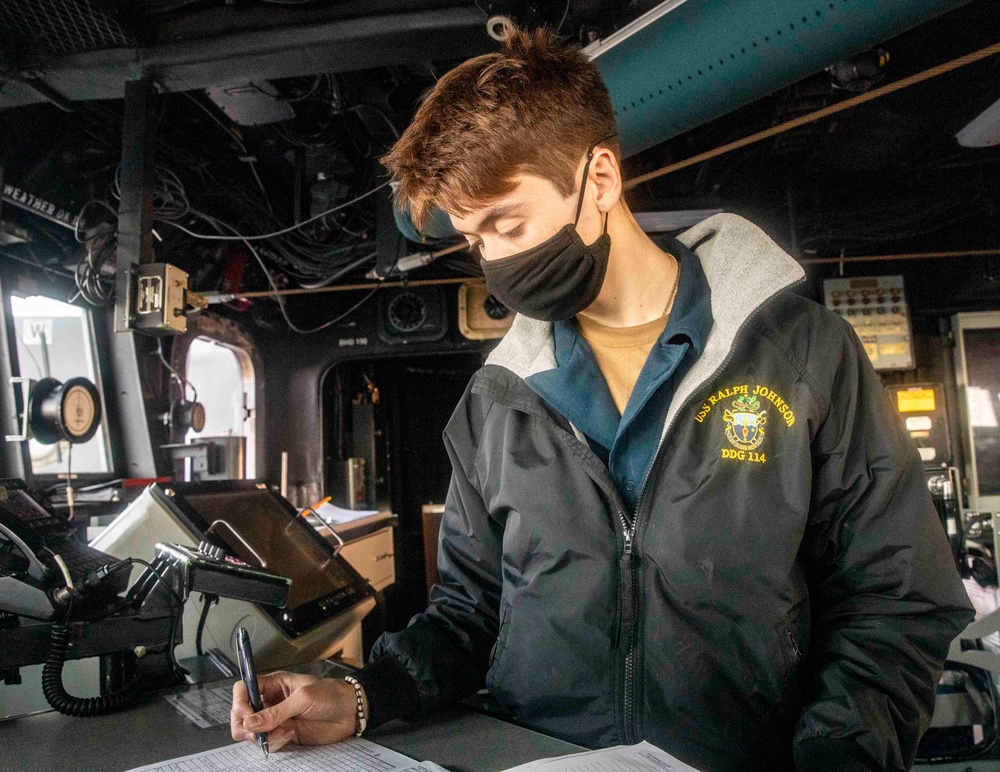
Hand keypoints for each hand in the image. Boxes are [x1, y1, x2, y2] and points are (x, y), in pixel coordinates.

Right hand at [230, 671, 358, 751]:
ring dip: (264, 736)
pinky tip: (290, 735)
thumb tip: (250, 722)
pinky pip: (267, 742)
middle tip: (258, 732)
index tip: (247, 714)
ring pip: (252, 732)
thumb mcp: (303, 698)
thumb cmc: (330, 695)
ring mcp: (275, 719)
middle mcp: (270, 701)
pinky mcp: (283, 734)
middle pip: (241, 713)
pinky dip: (274, 743)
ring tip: (285, 732)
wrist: (349, 712)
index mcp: (273, 684)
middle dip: (246, 725)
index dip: (240, 701)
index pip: (244, 689)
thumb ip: (276, 712)